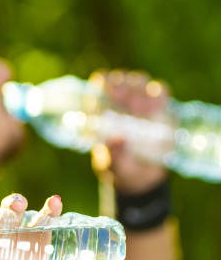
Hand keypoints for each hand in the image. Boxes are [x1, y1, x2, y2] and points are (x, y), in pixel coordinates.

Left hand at [88, 69, 169, 192]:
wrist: (141, 178)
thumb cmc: (119, 168)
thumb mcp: (113, 165)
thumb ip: (113, 154)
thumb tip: (117, 139)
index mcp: (101, 114)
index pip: (99, 88)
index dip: (104, 84)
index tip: (107, 87)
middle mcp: (120, 105)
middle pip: (121, 81)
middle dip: (124, 85)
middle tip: (126, 99)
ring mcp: (141, 105)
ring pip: (140, 83)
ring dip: (141, 89)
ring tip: (142, 109)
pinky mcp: (160, 110)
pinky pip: (160, 93)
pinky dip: (159, 95)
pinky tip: (157, 106)